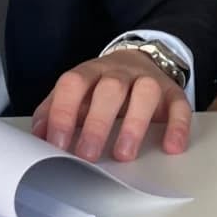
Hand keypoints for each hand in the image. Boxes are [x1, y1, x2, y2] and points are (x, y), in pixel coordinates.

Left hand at [32, 51, 189, 162]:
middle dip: (97, 123)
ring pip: (145, 92)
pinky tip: (171, 147)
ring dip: (134, 123)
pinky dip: (177, 125)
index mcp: (90, 72)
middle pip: (110, 88)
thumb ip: (54, 110)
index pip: (74, 84)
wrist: (141, 61)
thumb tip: (37, 136)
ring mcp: (148, 80)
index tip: (57, 143)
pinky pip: (180, 104)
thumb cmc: (101, 87)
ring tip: (124, 154)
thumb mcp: (76, 94)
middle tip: (87, 154)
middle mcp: (120, 72)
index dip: (64, 112)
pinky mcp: (173, 92)